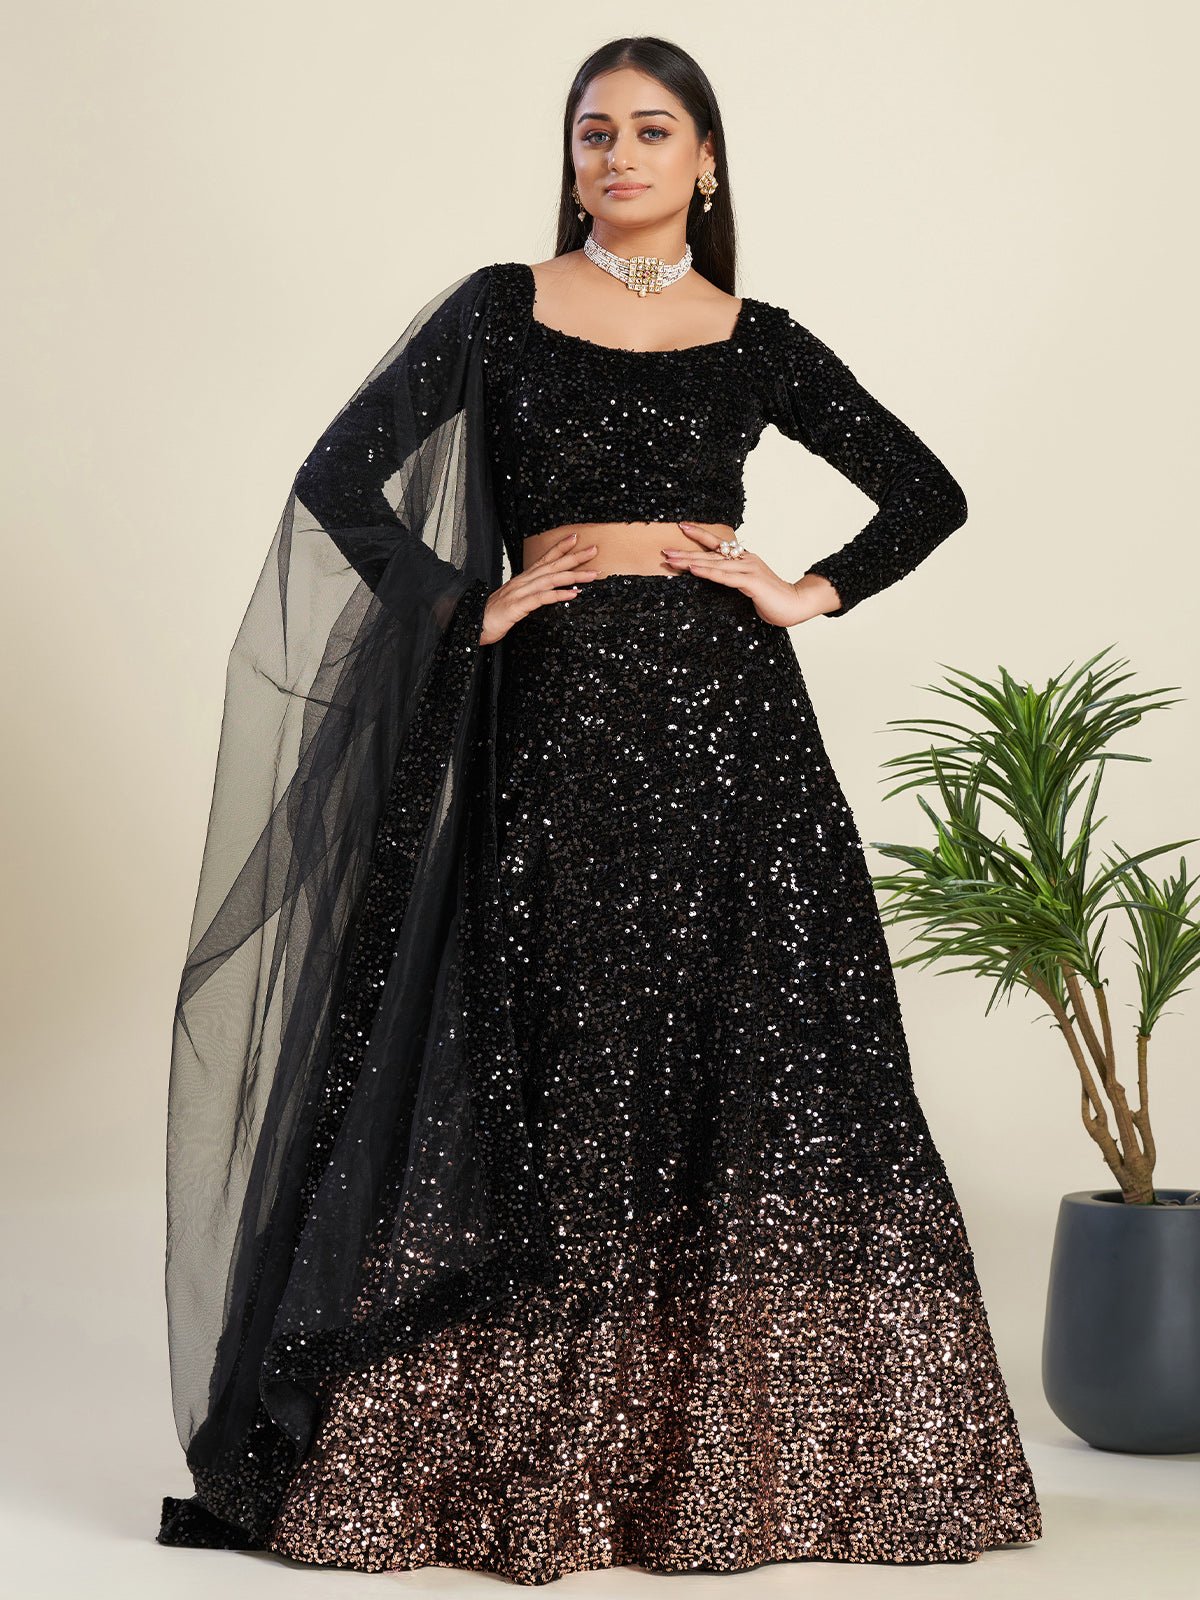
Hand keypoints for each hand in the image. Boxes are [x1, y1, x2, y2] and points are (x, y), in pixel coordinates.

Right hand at [479, 532, 600, 645]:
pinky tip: (572, 594)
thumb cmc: (493, 615)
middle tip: (593, 550)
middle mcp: (523, 582)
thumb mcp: (515, 601)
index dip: (560, 548)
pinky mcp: (518, 606)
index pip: (544, 559)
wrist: (473, 624)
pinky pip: (542, 598)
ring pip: (551, 579)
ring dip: (573, 575)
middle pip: (552, 565)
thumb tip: (546, 592)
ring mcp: (520, 592)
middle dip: (574, 557)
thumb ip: (530, 594)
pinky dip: (559, 594)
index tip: (575, 538)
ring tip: (592, 574)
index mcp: (523, 579)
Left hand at [661, 523, 833, 626]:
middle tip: (665, 550)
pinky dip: (708, 572)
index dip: (701, 535)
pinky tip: (693, 570)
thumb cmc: (772, 600)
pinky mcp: (752, 582)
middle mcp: (745, 559)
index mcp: (744, 559)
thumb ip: (734, 580)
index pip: (718, 544)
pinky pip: (725, 576)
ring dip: (691, 561)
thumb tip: (716, 579)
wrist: (796, 604)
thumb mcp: (748, 587)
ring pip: (714, 563)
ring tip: (671, 559)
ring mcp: (749, 569)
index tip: (682, 526)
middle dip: (686, 552)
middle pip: (711, 554)